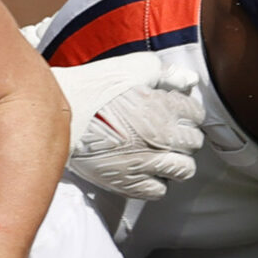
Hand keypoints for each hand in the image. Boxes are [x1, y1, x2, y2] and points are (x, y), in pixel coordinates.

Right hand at [54, 51, 205, 199]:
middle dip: (185, 137)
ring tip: (162, 156)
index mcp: (165, 108)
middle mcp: (162, 137)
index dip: (187, 114)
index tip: (177, 115)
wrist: (61, 113)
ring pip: (183, 170)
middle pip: (193, 143)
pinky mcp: (130, 182)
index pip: (196, 116)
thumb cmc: (94, 88)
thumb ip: (166, 73)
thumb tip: (190, 80)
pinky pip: (159, 190)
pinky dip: (157, 182)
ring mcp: (148, 162)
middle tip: (169, 134)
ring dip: (177, 162)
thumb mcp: (134, 67)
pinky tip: (147, 171)